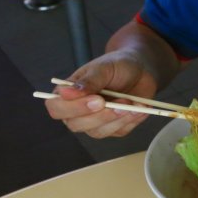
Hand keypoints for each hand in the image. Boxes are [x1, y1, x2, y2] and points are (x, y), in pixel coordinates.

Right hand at [44, 53, 159, 137]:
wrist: (140, 70)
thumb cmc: (117, 66)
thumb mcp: (103, 67)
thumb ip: (87, 81)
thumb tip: (65, 93)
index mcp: (68, 94)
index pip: (56, 108)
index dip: (73, 108)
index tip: (96, 99)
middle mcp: (78, 111)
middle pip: (76, 125)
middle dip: (101, 115)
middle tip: (121, 101)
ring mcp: (95, 122)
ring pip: (98, 132)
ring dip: (119, 118)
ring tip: (133, 102)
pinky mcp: (114, 128)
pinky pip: (119, 132)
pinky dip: (132, 120)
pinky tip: (141, 107)